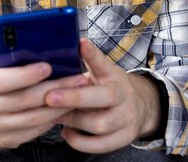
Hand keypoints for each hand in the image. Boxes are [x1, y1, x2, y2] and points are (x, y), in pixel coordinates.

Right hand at [0, 42, 87, 151]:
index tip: (48, 66)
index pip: (1, 80)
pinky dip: (51, 119)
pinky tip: (64, 107)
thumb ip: (3, 47)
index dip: (26, 75)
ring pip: (32, 119)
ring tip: (77, 93)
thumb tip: (28, 38)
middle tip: (76, 79)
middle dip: (53, 88)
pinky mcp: (5, 140)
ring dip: (58, 106)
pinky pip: (33, 131)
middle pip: (23, 100)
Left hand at [44, 38, 161, 153]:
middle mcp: (122, 95)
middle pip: (101, 98)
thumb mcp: (99, 72)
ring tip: (54, 115)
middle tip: (50, 96)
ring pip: (99, 124)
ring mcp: (125, 118)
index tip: (80, 42)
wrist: (139, 106)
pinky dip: (80, 142)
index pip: (102, 62)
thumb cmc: (107, 86)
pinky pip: (100, 145)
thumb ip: (80, 67)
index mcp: (112, 74)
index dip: (91, 53)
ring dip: (73, 121)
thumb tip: (48, 60)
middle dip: (74, 98)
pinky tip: (66, 133)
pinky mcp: (124, 138)